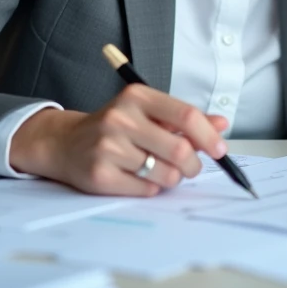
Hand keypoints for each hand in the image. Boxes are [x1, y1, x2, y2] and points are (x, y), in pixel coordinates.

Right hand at [9, 85, 229, 195]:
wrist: (65, 142)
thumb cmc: (115, 127)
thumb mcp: (147, 112)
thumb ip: (184, 119)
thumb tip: (221, 124)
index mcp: (136, 97)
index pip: (185, 115)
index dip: (209, 136)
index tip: (219, 150)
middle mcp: (121, 119)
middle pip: (180, 150)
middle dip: (193, 165)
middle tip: (190, 167)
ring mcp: (108, 147)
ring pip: (166, 175)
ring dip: (172, 178)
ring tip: (161, 171)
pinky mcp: (100, 175)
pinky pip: (146, 191)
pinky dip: (152, 188)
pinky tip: (139, 177)